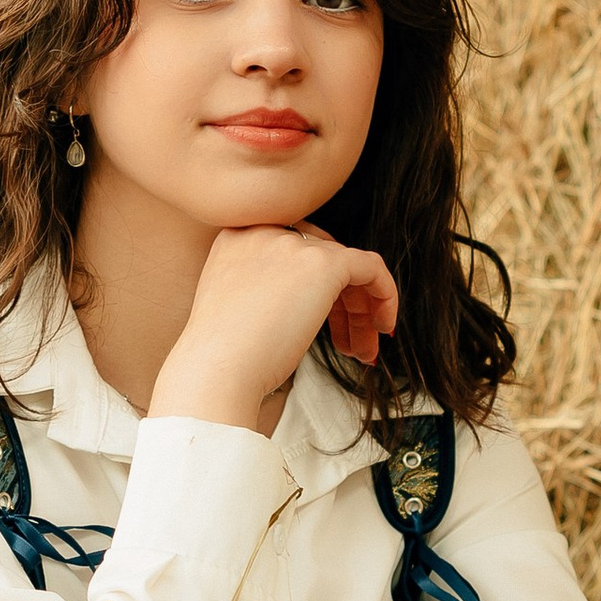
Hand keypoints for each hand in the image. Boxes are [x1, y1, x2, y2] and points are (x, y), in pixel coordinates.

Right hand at [150, 225, 399, 432]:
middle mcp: (264, 231)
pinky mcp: (322, 263)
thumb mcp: (237, 306)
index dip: (315, 289)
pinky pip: (370, 266)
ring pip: (345, 267)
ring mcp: (293, 244)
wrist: (216, 369)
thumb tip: (305, 306)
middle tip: (351, 343)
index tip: (324, 322)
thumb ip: (266, 289)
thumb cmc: (223, 356)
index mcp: (237, 238)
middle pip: (321, 258)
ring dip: (359, 311)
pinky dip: (384, 294)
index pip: (292, 251)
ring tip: (364, 351)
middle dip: (341, 303)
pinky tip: (383, 324)